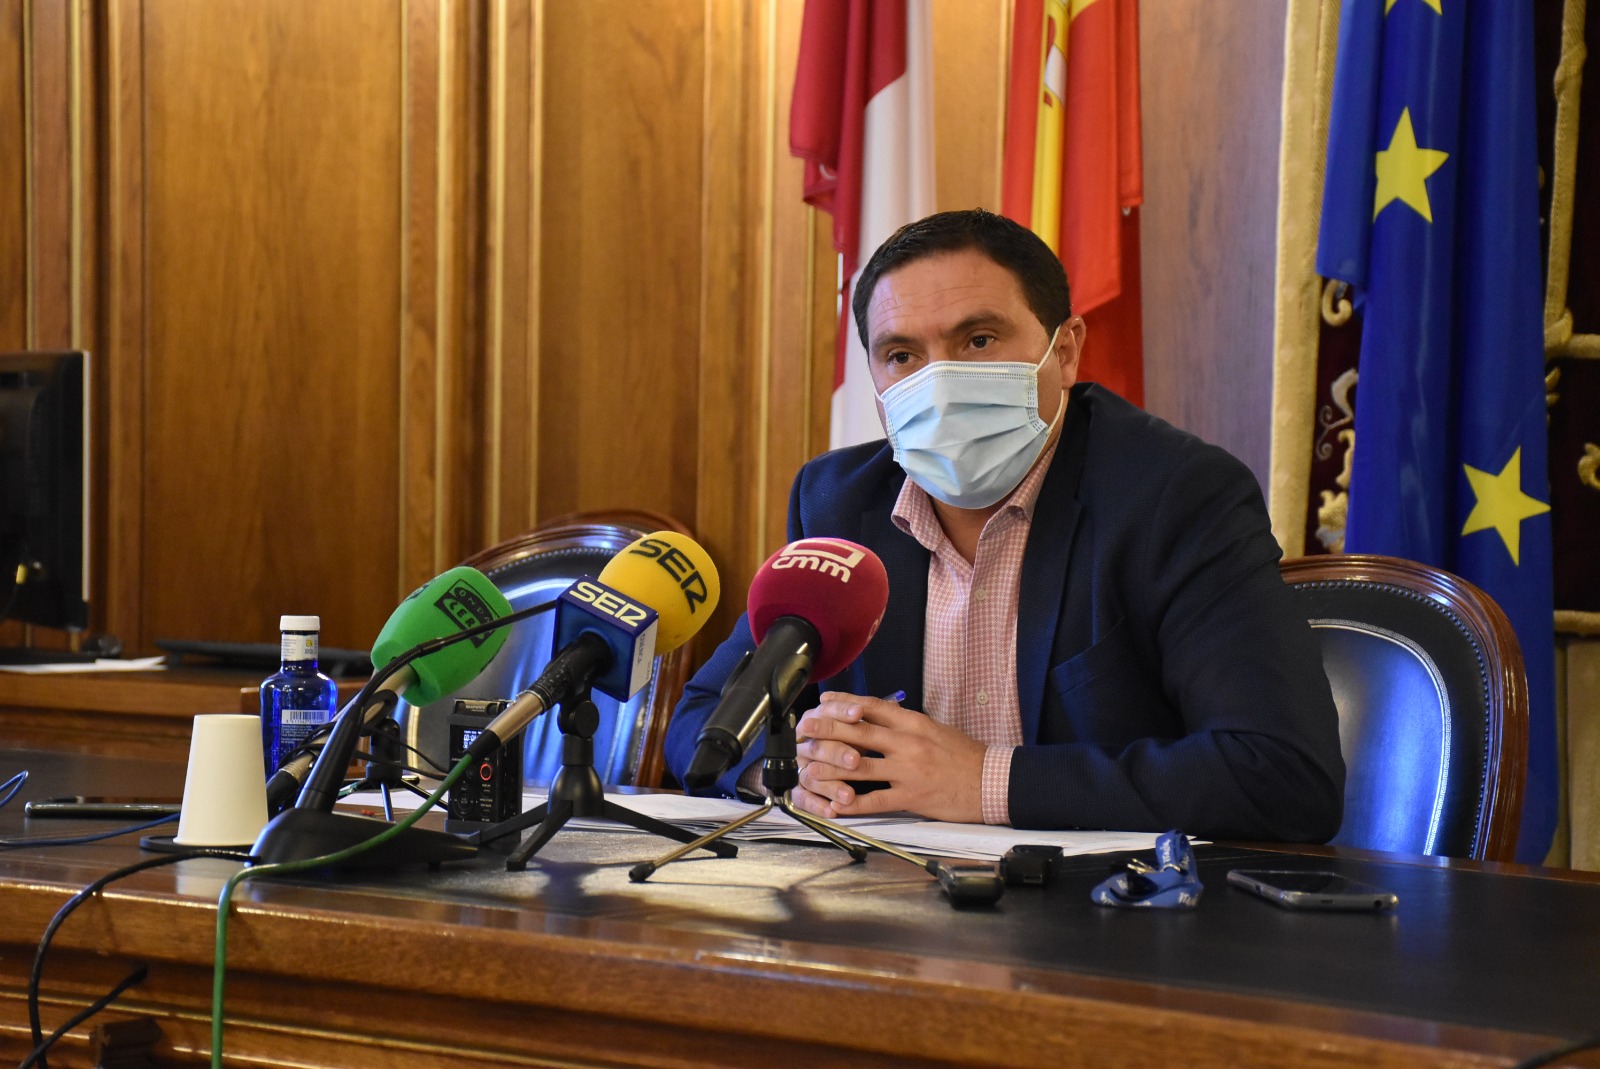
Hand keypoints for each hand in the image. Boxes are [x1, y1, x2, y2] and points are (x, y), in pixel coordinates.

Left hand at [793, 691, 985, 822]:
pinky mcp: (911, 797)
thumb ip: (906, 723)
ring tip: (809, 769)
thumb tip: (879, 715)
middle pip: (859, 732)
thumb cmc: (965, 756)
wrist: (991, 782)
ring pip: (861, 766)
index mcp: (914, 723)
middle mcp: (908, 743)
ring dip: (831, 768)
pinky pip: (876, 801)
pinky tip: (836, 806)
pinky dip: (853, 804)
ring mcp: (908, 771)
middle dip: (827, 729)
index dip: (844, 703)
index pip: (873, 706)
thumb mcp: (935, 729)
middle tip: (804, 730)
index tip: (823, 701)